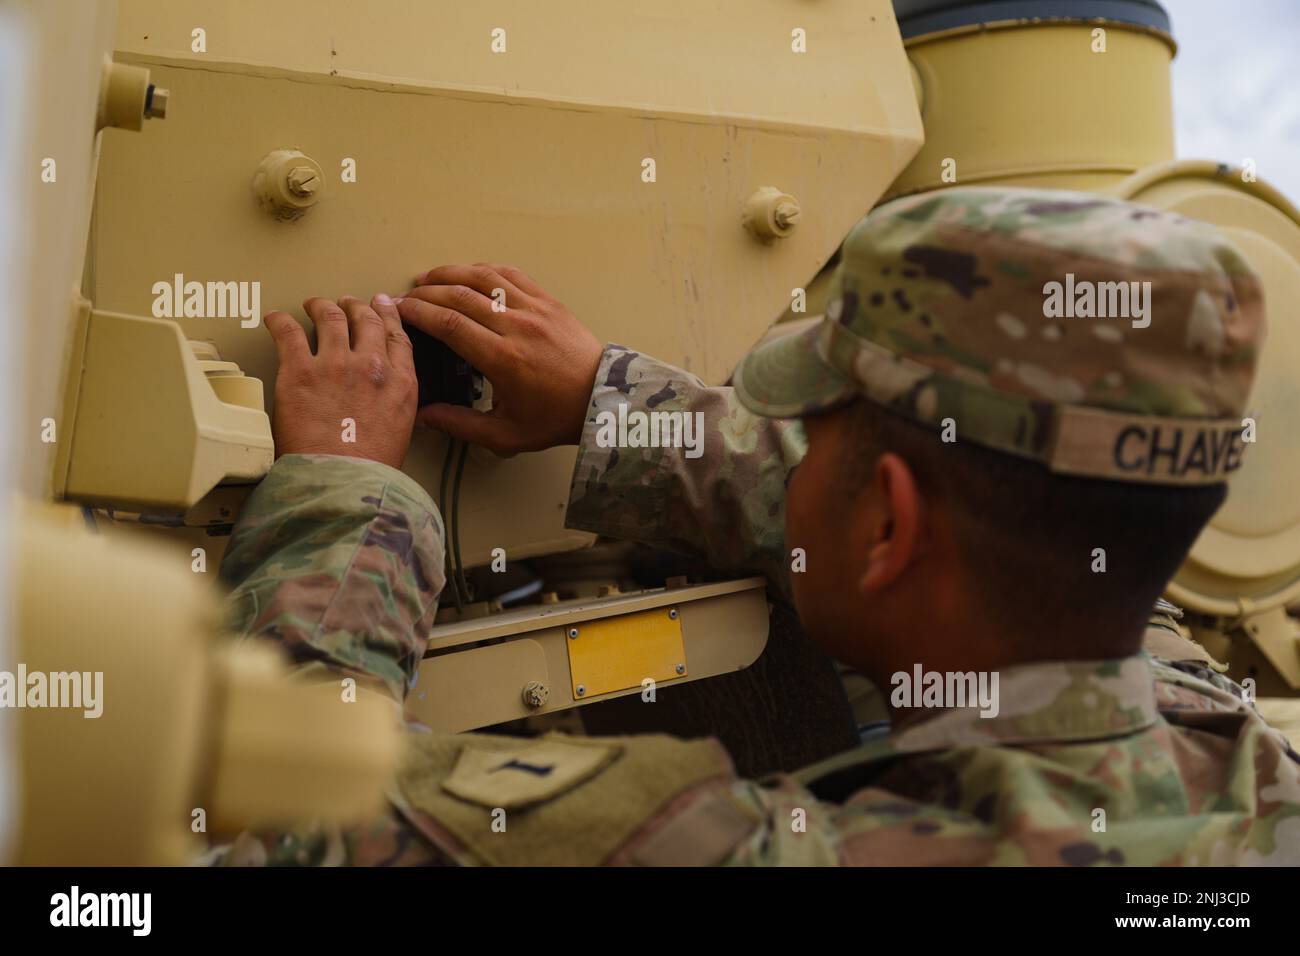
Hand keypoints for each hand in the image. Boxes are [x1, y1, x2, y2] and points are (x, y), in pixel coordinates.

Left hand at [262, 294, 417, 468]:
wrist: (342, 482)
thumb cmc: (369, 469)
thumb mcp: (402, 430)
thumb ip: (396, 403)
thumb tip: (385, 396)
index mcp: (401, 382)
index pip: (397, 336)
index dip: (388, 315)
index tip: (382, 305)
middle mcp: (371, 366)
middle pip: (365, 320)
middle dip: (356, 306)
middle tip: (348, 304)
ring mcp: (335, 365)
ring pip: (330, 316)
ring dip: (322, 306)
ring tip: (314, 304)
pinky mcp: (299, 371)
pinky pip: (287, 332)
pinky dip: (280, 321)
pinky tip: (276, 318)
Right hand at [396, 263, 602, 454]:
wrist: (601, 399)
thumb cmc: (555, 418)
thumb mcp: (505, 433)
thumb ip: (460, 424)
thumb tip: (422, 415)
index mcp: (503, 359)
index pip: (449, 324)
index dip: (419, 313)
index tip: (400, 312)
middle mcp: (517, 326)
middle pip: (459, 295)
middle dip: (426, 293)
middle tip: (406, 298)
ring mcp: (535, 309)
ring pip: (483, 277)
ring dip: (450, 273)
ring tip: (427, 279)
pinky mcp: (549, 301)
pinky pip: (510, 274)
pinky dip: (483, 269)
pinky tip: (467, 273)